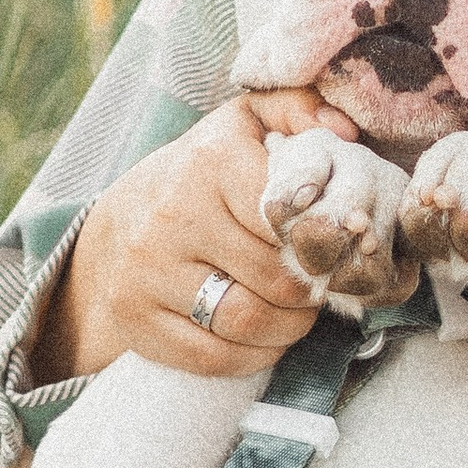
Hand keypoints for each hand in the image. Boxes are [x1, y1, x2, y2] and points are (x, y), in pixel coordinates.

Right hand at [30, 91, 357, 384]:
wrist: (123, 224)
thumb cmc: (207, 177)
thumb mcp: (247, 125)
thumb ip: (299, 109)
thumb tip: (345, 128)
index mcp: (210, 160)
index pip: (290, 216)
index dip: (323, 240)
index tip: (334, 246)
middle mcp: (172, 214)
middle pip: (276, 278)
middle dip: (310, 290)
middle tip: (317, 285)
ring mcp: (147, 270)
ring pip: (246, 321)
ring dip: (288, 327)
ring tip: (294, 311)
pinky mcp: (136, 318)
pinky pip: (214, 357)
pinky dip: (253, 355)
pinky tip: (261, 336)